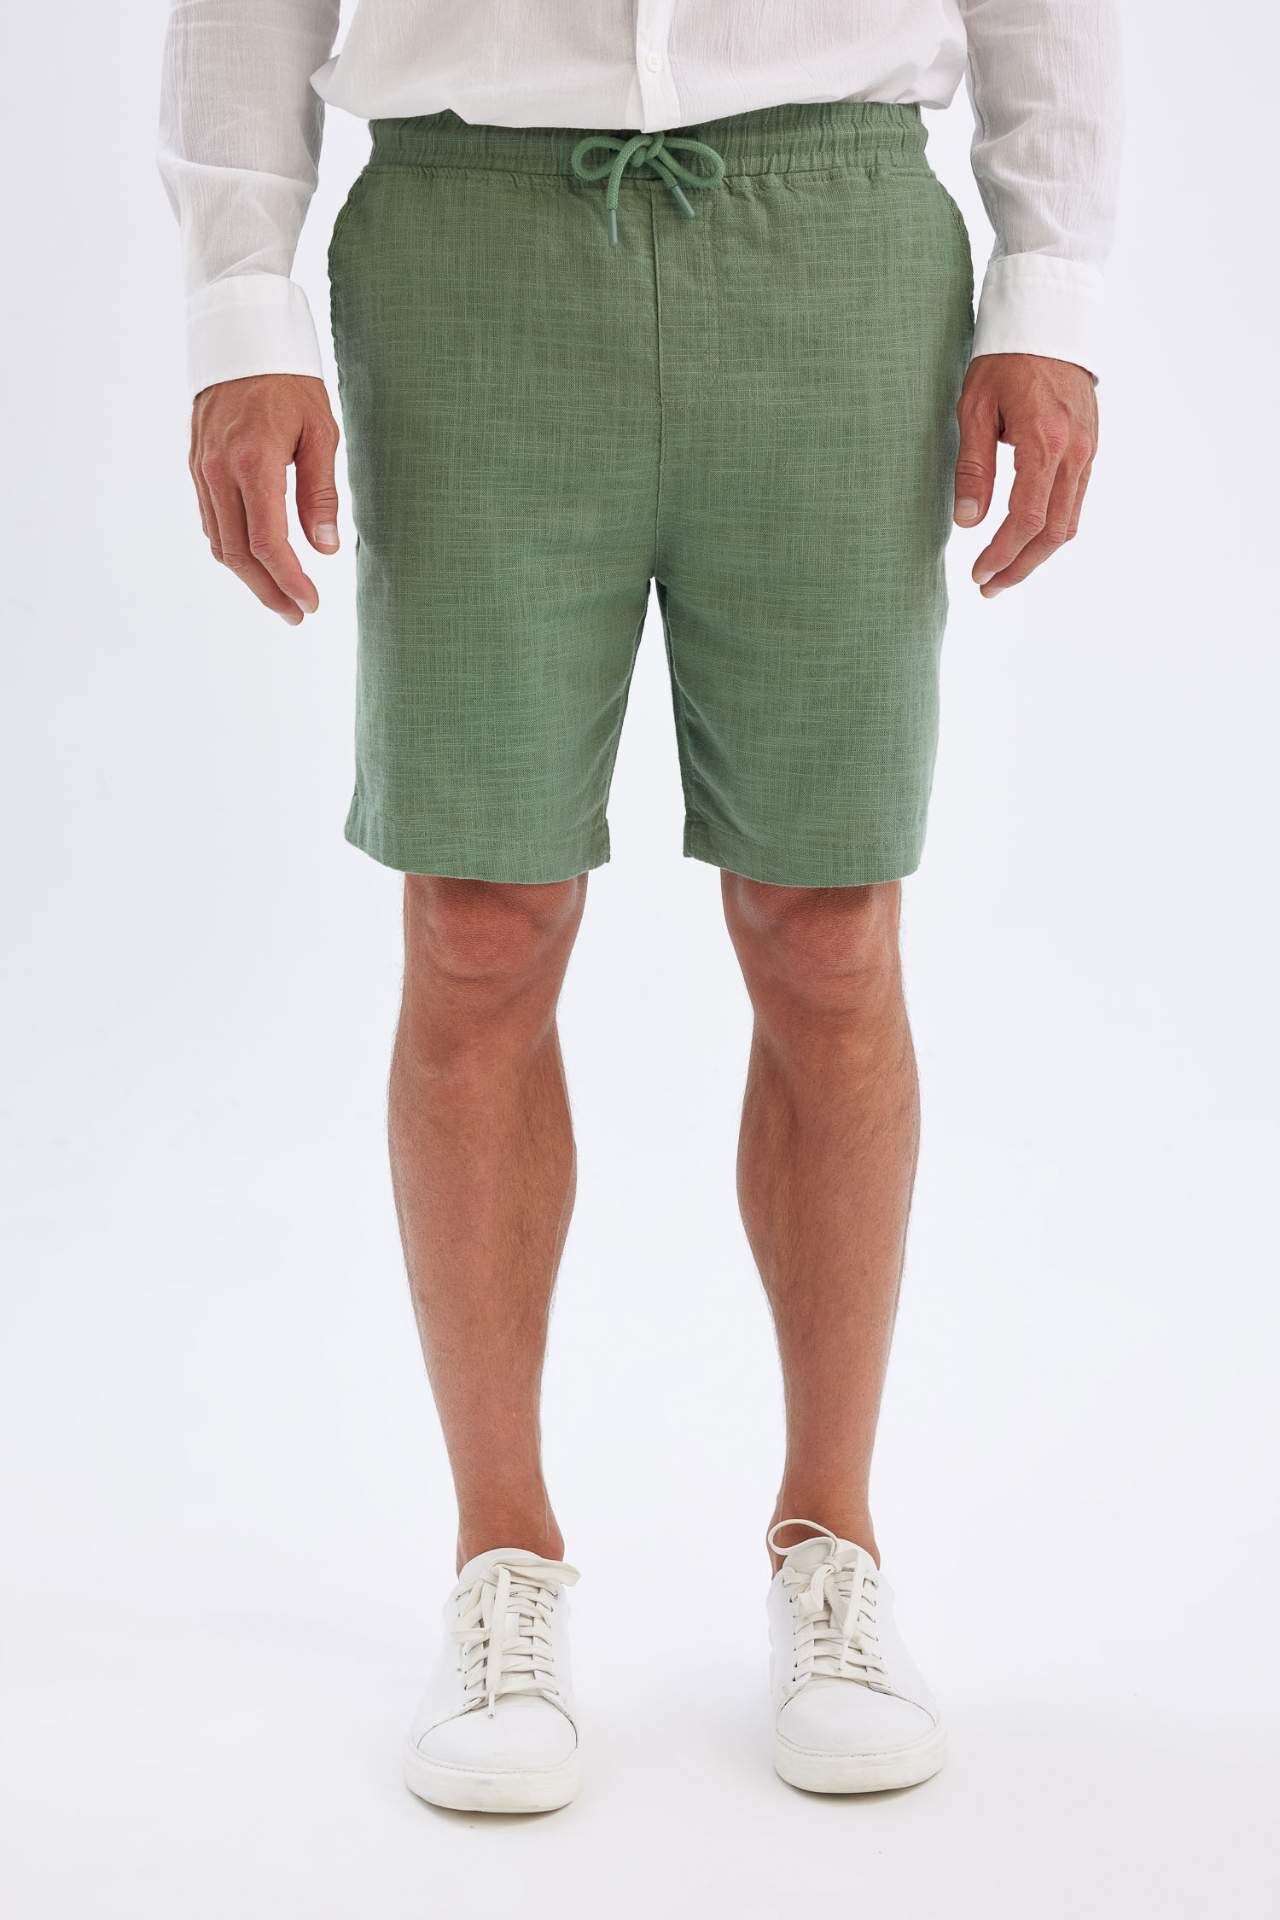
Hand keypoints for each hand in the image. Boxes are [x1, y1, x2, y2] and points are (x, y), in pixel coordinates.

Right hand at [189, 374, 340, 624]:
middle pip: (237, 553)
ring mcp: (201, 468)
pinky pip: (211, 520)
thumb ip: (321, 493)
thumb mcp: (321, 432)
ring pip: (219, 542)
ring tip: (280, 596)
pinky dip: (232, 548)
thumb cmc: (290, 381)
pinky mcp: (196, 464)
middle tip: (297, 614)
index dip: (289, 581)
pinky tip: (256, 560)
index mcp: (253, 462)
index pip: (267, 542)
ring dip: (248, 576)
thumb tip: (324, 548)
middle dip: (268, 591)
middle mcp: (219, 470)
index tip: (311, 604)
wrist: (241, 335)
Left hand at [953, 354, 1097, 597]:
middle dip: (1021, 566)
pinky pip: (1074, 501)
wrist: (1049, 321)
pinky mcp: (1090, 448)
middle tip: (989, 587)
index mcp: (1045, 441)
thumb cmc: (1005, 361)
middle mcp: (1075, 451)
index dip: (1002, 554)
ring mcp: (1088, 450)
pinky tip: (1026, 539)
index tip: (978, 574)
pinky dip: (1052, 529)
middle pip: (1055, 532)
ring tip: (1004, 572)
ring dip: (1038, 554)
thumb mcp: (975, 409)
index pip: (1028, 518)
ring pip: (1069, 521)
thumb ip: (973, 468)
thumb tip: (967, 521)